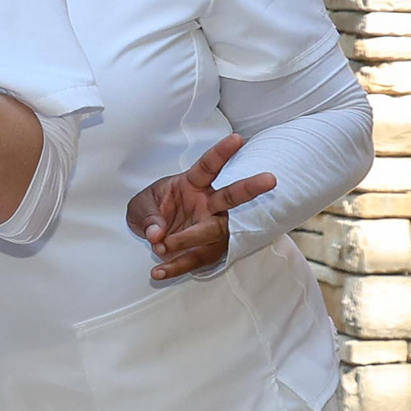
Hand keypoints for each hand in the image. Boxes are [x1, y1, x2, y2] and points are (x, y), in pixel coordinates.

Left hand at [126, 134, 276, 280]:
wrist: (153, 234)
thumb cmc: (153, 210)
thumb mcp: (140, 206)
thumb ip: (147, 216)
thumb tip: (156, 233)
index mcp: (194, 183)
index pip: (209, 166)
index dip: (222, 153)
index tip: (237, 138)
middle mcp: (210, 204)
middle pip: (231, 197)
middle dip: (250, 188)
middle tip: (270, 179)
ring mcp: (212, 227)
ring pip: (214, 232)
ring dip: (189, 239)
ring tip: (162, 247)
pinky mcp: (208, 250)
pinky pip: (197, 259)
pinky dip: (177, 267)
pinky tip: (158, 272)